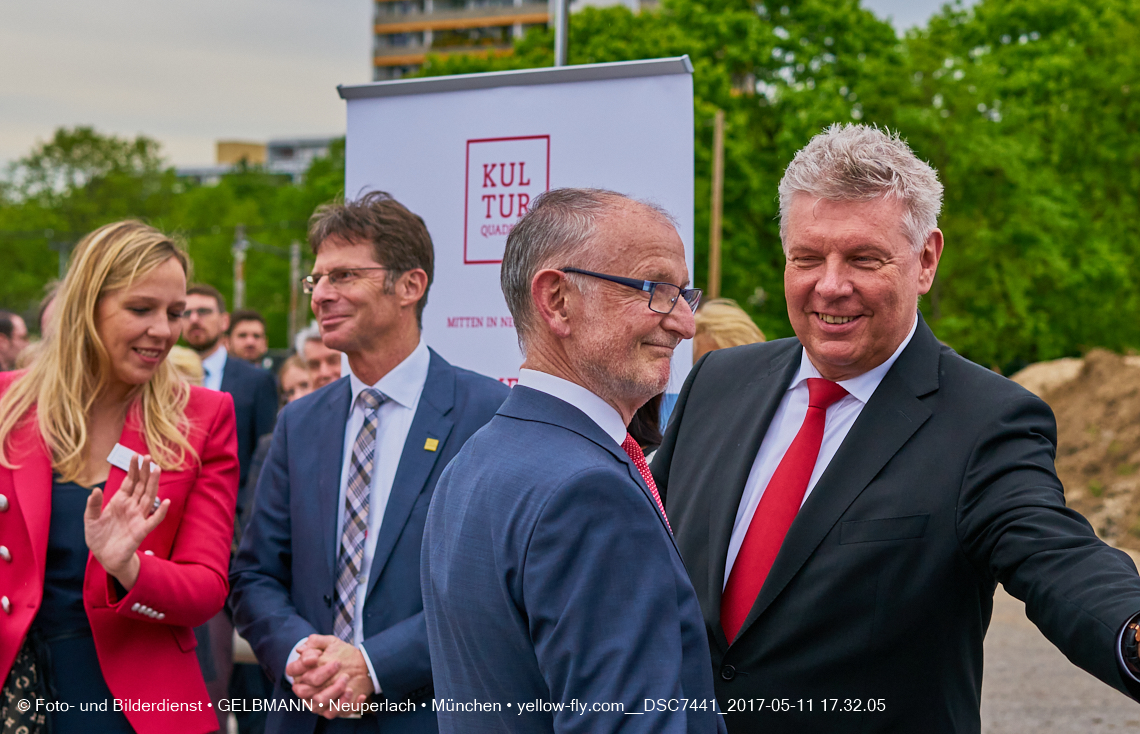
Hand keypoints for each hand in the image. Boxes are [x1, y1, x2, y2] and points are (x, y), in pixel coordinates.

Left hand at [85, 454, 169, 589]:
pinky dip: (160, 512)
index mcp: (120, 501)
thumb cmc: (99, 537)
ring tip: (156, 470)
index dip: (132, 469)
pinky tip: (166, 502)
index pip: (129, 482)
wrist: (105, 557)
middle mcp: (132, 506)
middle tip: (147, 457)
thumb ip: (93, 505)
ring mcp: (138, 517)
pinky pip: (154, 520)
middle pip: (141, 486)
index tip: (135, 455)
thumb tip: (96, 489)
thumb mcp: (90, 520)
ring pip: (148, 497)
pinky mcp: (141, 530)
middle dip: (144, 471)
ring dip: (153, 484)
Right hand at [288, 635, 372, 717]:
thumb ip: (316, 642)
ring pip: (319, 703)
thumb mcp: (330, 643)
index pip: (292, 670)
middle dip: (322, 676)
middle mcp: (307, 691)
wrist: (362, 667)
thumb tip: (300, 649)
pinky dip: (347, 704)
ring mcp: (318, 703)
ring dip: (334, 692)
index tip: (318, 656)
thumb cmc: (341, 655)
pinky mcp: (332, 711)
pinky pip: (334, 713)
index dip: (301, 665)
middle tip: (338, 664)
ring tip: (347, 680)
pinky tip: (359, 695)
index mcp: (302, 674)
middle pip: (305, 690)